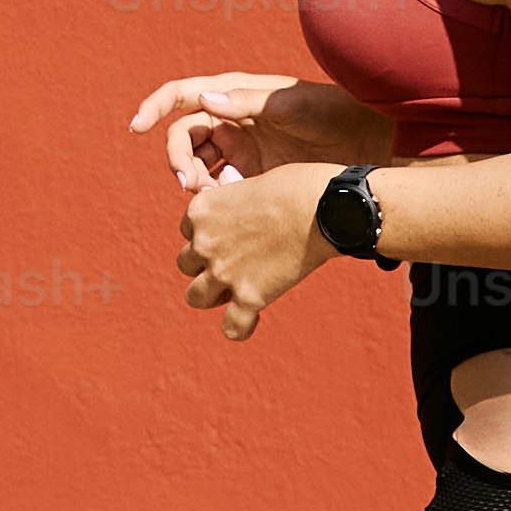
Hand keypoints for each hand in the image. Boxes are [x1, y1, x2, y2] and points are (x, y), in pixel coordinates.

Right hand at [134, 71, 386, 191]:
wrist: (366, 144)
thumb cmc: (332, 112)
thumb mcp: (291, 104)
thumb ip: (247, 102)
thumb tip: (204, 99)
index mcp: (233, 94)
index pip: (180, 96)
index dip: (154, 108)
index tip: (136, 127)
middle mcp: (229, 120)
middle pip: (183, 139)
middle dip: (179, 161)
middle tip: (192, 185)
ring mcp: (239, 150)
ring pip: (196, 167)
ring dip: (194, 183)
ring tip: (210, 198)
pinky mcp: (250, 177)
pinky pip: (218, 189)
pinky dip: (215, 198)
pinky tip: (230, 205)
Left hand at [180, 159, 329, 339]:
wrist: (325, 205)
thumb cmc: (296, 187)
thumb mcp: (251, 184)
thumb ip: (233, 200)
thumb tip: (229, 194)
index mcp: (201, 210)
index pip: (188, 230)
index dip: (209, 234)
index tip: (233, 234)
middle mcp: (204, 242)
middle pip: (186, 264)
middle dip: (206, 265)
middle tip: (236, 262)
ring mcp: (224, 272)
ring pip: (195, 297)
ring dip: (212, 295)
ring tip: (236, 291)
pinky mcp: (249, 297)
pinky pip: (231, 327)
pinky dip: (240, 327)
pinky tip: (253, 318)